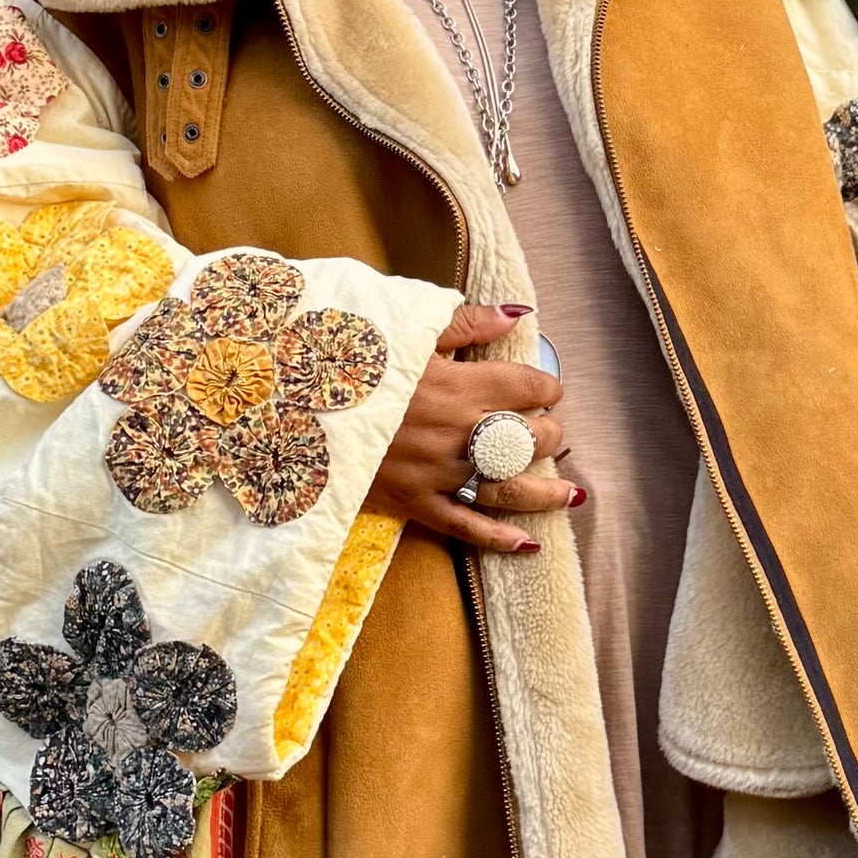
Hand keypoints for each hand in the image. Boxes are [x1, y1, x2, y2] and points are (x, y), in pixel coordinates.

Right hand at [366, 304, 580, 553]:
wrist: (291, 404)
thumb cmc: (349, 361)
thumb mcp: (405, 328)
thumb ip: (465, 323)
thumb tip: (516, 314)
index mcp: (459, 384)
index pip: (526, 388)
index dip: (546, 389)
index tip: (546, 390)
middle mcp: (457, 432)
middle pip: (526, 439)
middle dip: (548, 436)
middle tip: (549, 433)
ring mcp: (437, 472)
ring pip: (508, 488)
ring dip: (544, 492)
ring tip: (567, 494)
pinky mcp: (413, 501)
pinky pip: (464, 525)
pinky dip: (497, 537)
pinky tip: (527, 543)